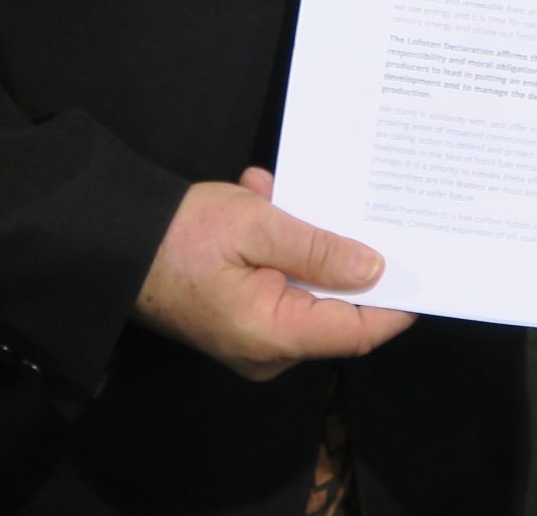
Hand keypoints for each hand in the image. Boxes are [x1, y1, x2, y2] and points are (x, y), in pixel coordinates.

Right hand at [134, 168, 414, 379]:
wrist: (111, 239)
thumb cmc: (183, 235)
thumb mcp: (260, 227)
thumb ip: (320, 250)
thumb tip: (375, 269)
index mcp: (276, 336)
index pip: (358, 331)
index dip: (396, 302)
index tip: (426, 266)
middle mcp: (267, 349)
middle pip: (334, 306)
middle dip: (341, 248)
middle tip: (355, 197)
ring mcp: (250, 334)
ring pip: (305, 283)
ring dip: (302, 233)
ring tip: (280, 188)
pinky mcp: (237, 313)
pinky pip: (276, 279)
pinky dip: (276, 238)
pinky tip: (261, 193)